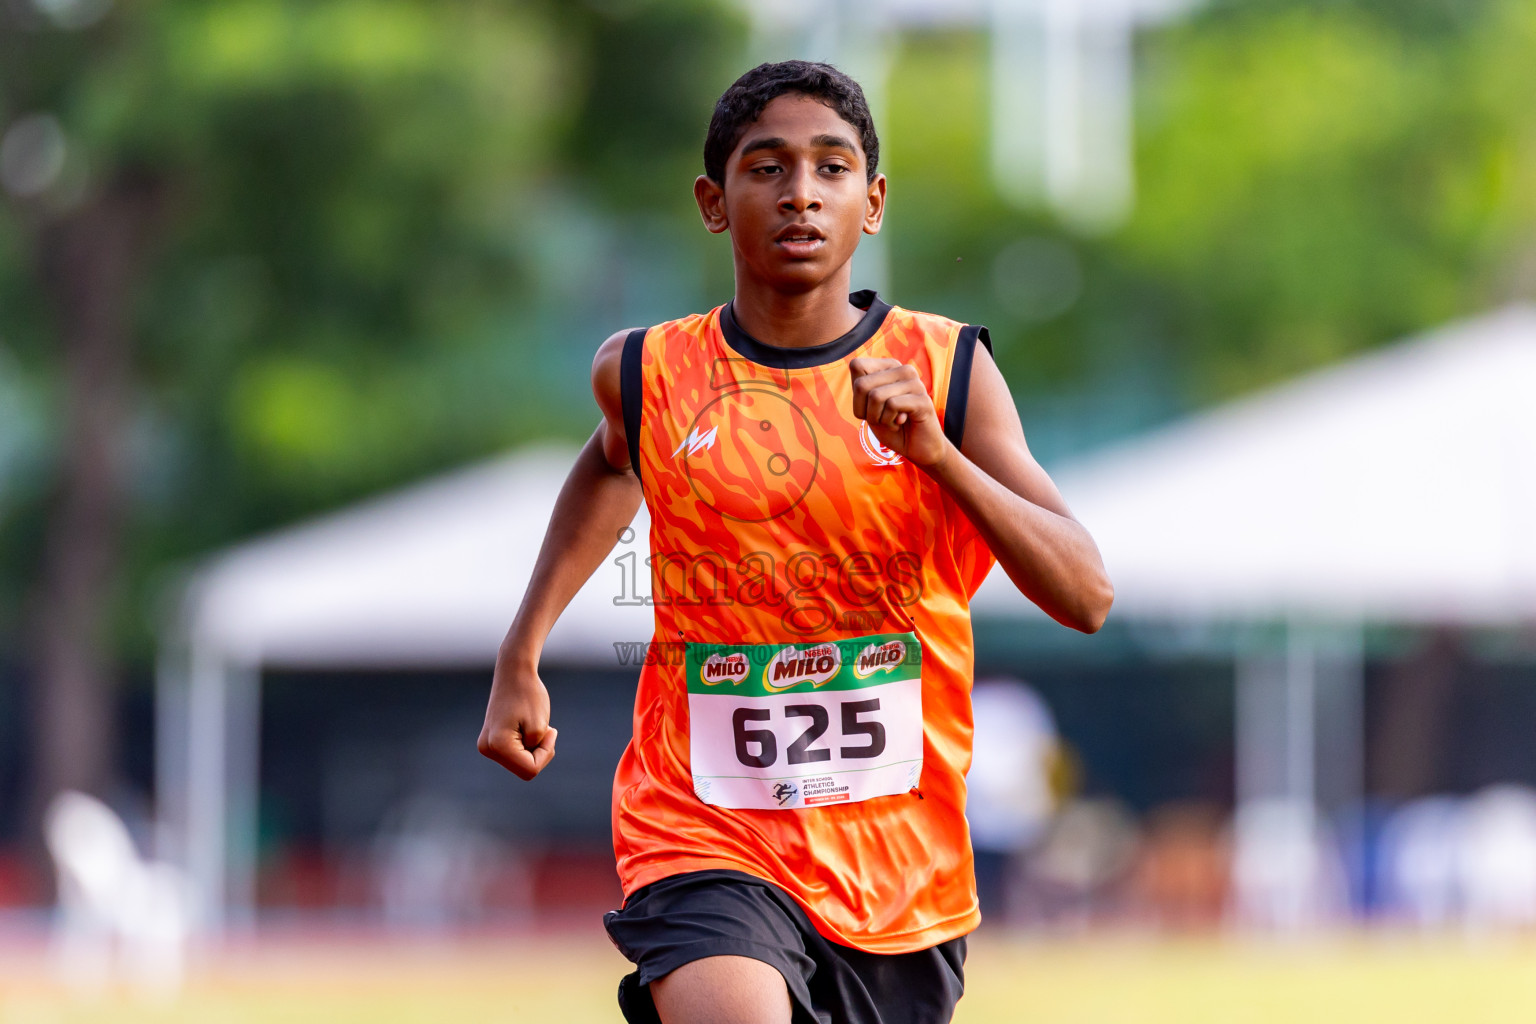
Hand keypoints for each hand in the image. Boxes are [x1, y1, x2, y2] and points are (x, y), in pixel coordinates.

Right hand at [477, 658, 556, 780]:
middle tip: (545, 728)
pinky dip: (527, 744)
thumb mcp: (540, 726)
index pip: (530, 770)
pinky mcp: (491, 741)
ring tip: (533, 725)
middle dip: (539, 752)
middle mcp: (487, 749)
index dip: (546, 753)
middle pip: (524, 769)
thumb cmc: (529, 695)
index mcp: (497, 745)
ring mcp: (487, 746)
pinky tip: (526, 727)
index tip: (550, 730)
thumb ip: (536, 751)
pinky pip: (516, 754)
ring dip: (533, 748)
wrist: (514, 672)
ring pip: (521, 763)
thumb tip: (528, 764)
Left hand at [849, 356, 948, 467]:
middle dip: (865, 410)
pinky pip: (892, 405)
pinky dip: (889, 420)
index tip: (870, 407)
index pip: (856, 365)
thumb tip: (854, 362)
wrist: (917, 449)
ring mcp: (915, 383)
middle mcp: (904, 369)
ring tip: (891, 421)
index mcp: (890, 366)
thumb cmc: (891, 426)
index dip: (856, 395)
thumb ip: (861, 385)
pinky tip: (900, 422)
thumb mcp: (868, 406)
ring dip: (877, 417)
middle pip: (862, 384)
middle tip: (881, 418)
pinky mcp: (922, 399)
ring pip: (876, 396)